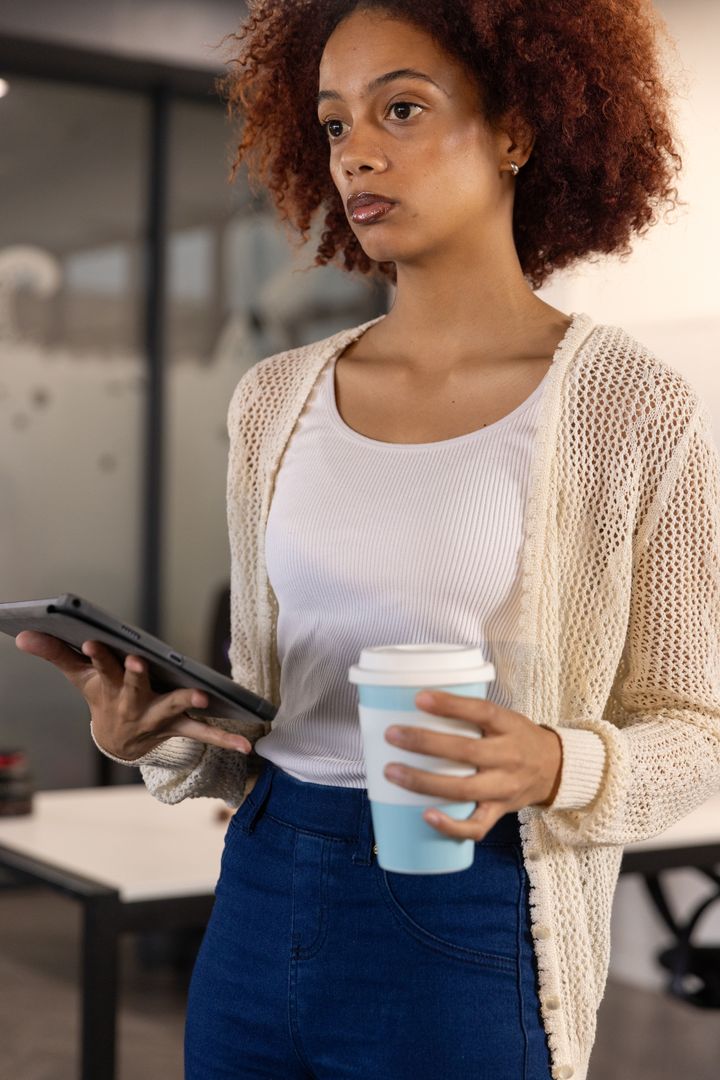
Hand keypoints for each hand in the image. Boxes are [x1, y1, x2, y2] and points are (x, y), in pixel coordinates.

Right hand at [15, 632, 253, 759]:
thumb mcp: (79, 676)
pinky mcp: (180, 726)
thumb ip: (56, 653)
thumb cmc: (102, 697)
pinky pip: (204, 733)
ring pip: (173, 709)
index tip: (91, 639)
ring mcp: (159, 717)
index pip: (100, 667)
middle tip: (136, 661)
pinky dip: (225, 738)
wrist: (119, 741)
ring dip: (187, 704)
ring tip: (203, 698)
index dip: (96, 655)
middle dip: (135, 675)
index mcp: (110, 687)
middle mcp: (134, 704)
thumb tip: (23, 633)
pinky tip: (247, 745)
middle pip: (135, 687)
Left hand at [383, 690, 562, 840]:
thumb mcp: (503, 717)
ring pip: (464, 789)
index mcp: (509, 726)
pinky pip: (477, 826)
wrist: (555, 769)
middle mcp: (508, 756)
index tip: (419, 698)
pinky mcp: (500, 811)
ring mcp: (504, 787)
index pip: (481, 711)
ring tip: (392, 772)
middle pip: (466, 751)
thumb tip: (415, 702)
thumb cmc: (516, 738)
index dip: (451, 705)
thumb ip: (470, 714)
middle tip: (392, 735)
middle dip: (425, 743)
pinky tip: (425, 816)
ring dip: (424, 783)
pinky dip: (451, 826)